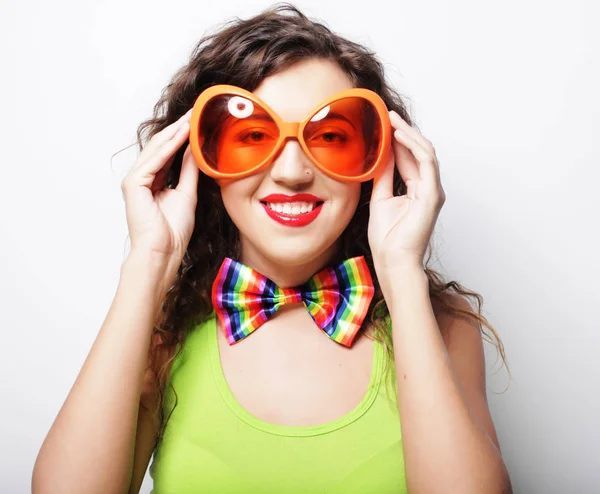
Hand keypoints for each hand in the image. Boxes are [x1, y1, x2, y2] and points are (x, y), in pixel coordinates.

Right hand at [120, 109, 198, 260]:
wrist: (163, 252)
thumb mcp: (187, 193)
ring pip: (157, 149)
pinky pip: (154, 160)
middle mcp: (141, 177)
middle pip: (161, 146)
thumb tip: (195, 149)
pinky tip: (183, 134)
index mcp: (153, 181)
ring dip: (175, 132)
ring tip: (192, 117)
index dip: (182, 136)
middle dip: (179, 128)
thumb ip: (189, 170)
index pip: (168, 152)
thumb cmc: (173, 231)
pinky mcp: (133, 184)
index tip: (198, 121)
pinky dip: (170, 146)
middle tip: (195, 111)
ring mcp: (135, 180)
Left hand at [368, 111, 445, 270]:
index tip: (383, 124)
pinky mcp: (432, 194)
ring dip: (408, 134)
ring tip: (392, 120)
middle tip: (388, 115)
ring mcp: (433, 190)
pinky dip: (413, 147)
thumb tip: (380, 155)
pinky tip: (398, 136)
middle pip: (419, 152)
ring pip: (425, 152)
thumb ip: (383, 176)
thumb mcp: (380, 199)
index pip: (408, 158)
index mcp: (416, 190)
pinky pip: (426, 162)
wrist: (393, 260)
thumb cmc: (387, 238)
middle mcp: (428, 188)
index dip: (397, 140)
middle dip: (404, 132)